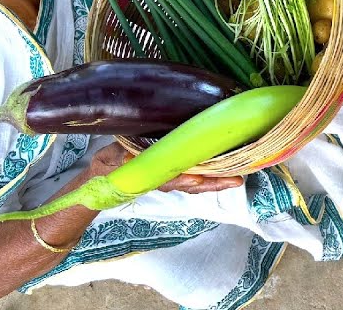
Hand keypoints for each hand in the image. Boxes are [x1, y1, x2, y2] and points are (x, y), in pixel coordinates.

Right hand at [88, 142, 243, 194]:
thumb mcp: (109, 159)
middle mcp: (163, 179)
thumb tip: (125, 159)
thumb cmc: (108, 164)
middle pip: (191, 184)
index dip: (182, 180)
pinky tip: (227, 171)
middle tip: (235, 181)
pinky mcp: (176, 172)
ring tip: (236, 178)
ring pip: (196, 181)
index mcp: (147, 176)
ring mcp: (171, 177)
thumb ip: (117, 159)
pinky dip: (210, 174)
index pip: (168, 180)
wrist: (105, 174)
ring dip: (216, 181)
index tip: (197, 178)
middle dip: (213, 184)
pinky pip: (195, 175)